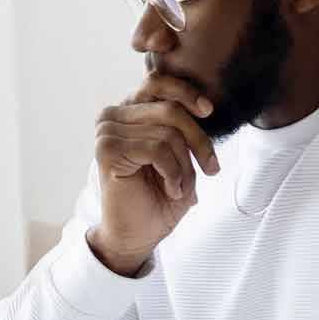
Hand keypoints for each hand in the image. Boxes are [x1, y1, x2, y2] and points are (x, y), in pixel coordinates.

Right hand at [87, 72, 220, 271]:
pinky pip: (157, 149)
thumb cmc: (158, 197)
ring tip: (180, 187)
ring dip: (184, 166)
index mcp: (128, 111)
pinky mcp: (107, 151)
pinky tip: (170, 190)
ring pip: (168, 133)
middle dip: (199, 142)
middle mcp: (112, 116)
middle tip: (211, 170)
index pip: (157, 83)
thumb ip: (183, 127)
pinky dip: (173, 173)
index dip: (186, 92)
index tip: (208, 111)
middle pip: (171, 110)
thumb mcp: (180, 156)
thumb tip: (206, 104)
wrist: (137, 236)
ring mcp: (107, 132)